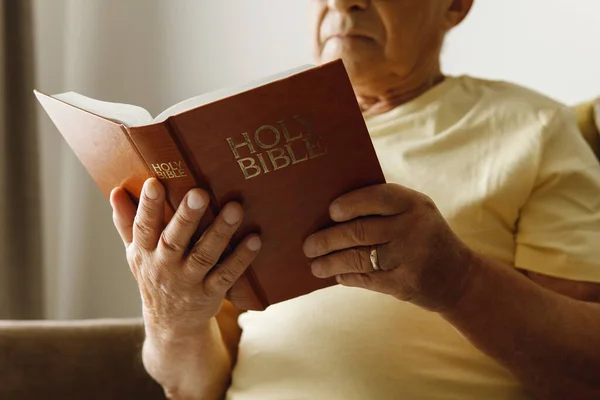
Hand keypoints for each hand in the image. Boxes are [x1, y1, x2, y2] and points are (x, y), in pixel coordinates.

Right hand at [110, 178, 260, 338]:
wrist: (170, 324)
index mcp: (144, 252)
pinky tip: (254, 239)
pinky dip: (241, 258)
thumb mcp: (136, 252)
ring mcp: (189, 281)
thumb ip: (127, 222)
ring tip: (235, 209)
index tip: (154, 183)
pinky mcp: (211, 293)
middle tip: (199, 193)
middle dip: (186, 217)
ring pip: (204, 256)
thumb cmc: (154, 275)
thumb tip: (114, 191)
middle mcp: (165, 267)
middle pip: (174, 241)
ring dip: (220, 232)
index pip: (143, 227)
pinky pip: (227, 275)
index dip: (148, 206)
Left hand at [303, 184, 475, 310]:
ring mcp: (410, 258)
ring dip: (330, 262)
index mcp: (414, 204)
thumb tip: (331, 212)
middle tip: (308, 245)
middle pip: (359, 231)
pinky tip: (337, 275)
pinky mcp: (405, 284)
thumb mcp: (415, 213)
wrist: (459, 277)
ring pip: (358, 258)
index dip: (350, 204)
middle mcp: (413, 228)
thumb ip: (383, 208)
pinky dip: (347, 277)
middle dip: (328, 239)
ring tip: (315, 265)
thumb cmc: (424, 237)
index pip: (377, 197)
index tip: (330, 212)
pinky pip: (367, 279)